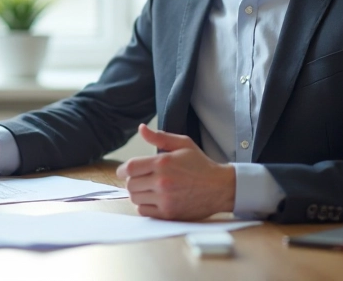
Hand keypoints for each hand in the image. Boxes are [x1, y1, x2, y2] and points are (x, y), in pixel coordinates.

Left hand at [116, 123, 234, 219]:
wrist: (220, 188)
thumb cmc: (201, 165)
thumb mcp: (183, 144)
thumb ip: (160, 137)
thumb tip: (141, 129)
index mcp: (163, 162)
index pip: (130, 167)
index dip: (122, 170)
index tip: (123, 172)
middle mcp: (162, 181)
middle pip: (130, 184)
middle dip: (132, 181)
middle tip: (140, 180)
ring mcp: (165, 199)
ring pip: (135, 198)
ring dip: (138, 193)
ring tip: (148, 189)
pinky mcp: (169, 213)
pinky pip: (143, 211)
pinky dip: (145, 206)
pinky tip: (154, 200)